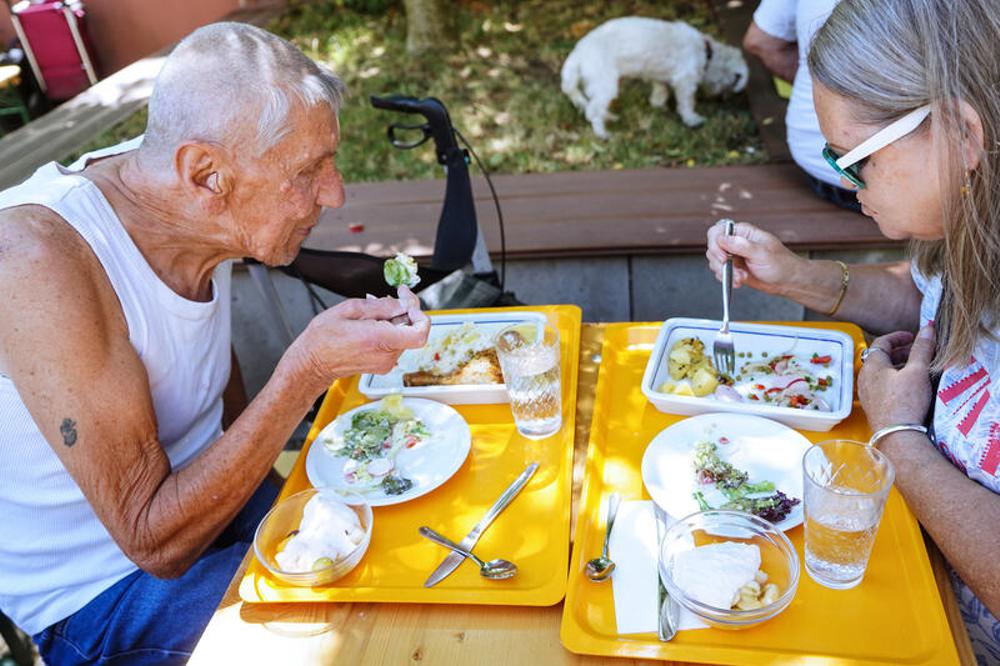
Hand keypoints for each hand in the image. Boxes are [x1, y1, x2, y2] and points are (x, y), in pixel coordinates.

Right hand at [287, 291, 429, 390]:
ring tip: (373, 314)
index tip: (407, 300)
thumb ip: (381, 306)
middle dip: (405, 312)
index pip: (420, 332)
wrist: (312, 364)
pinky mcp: (383, 365)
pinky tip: (372, 325)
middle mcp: (386, 354)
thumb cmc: (323, 338)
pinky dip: (390, 332)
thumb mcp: (349, 309)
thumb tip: (403, 303)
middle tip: (390, 298)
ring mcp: (386, 363)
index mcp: (379, 339)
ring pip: (404, 336)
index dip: (420, 313)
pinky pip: (395, 344)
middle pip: (412, 330)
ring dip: (396, 321)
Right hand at [705, 220, 804, 294]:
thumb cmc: (781, 264)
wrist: (787, 281)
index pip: (717, 232)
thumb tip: (722, 238)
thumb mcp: (762, 253)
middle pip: (712, 248)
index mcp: (743, 232)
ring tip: (741, 277)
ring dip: (725, 273)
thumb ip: (741, 245)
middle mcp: (736, 242)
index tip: (723, 257)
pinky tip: (739, 281)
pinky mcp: (734, 269)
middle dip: (720, 263)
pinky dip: (727, 279)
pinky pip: (720, 273)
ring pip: (714, 262)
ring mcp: (734, 256)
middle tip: (733, 270)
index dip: (715, 244)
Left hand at [857, 326, 935, 431]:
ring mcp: (867, 393)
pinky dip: (895, 380)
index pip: (881, 342)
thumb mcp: (917, 372)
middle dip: (901, 352)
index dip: (898, 337)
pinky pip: (882, 386)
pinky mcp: (874, 406)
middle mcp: (865, 378)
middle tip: (918, 351)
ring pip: (882, 373)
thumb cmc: (905, 403)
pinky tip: (910, 387)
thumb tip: (927, 329)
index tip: (912, 336)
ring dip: (899, 367)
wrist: (897, 436)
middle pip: (881, 358)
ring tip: (917, 368)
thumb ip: (922, 348)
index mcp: (872, 366)